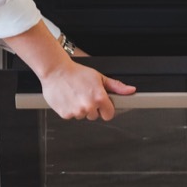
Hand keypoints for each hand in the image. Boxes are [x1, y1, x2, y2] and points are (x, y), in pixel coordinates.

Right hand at [2, 20, 133, 120]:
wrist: (56, 70)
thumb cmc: (76, 73)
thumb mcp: (99, 77)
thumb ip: (116, 86)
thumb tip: (130, 90)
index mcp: (99, 98)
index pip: (109, 115)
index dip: (106, 109)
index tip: (101, 104)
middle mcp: (88, 106)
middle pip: (95, 116)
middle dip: (92, 108)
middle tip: (85, 95)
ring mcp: (77, 111)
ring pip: (83, 116)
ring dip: (80, 108)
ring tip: (76, 95)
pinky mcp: (65, 114)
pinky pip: (71, 116)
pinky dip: (70, 109)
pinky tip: (69, 98)